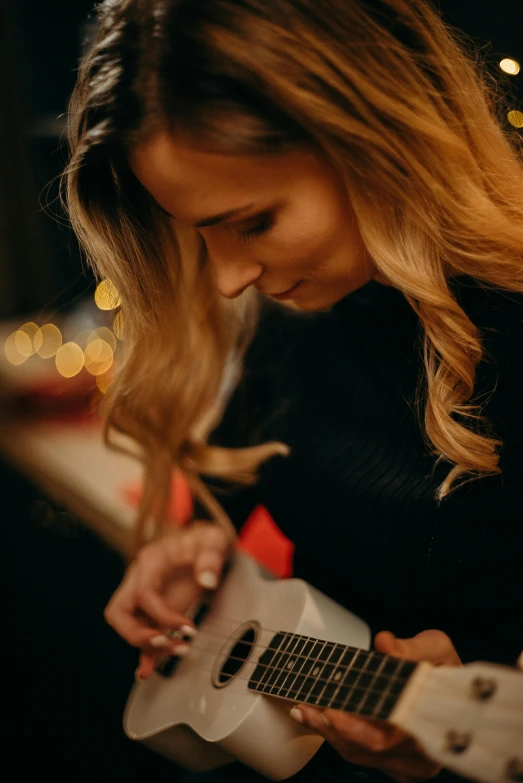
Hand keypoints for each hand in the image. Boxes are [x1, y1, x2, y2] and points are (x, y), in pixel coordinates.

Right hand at [104, 521, 234, 678]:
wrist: (205, 542)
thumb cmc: (206, 540)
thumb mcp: (213, 540)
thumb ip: (210, 558)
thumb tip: (207, 581)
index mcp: (151, 560)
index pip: (144, 593)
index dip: (163, 615)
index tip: (189, 629)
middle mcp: (139, 578)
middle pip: (118, 611)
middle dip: (137, 634)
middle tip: (166, 644)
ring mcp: (142, 595)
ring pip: (125, 625)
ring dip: (145, 645)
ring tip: (176, 652)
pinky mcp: (152, 610)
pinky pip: (140, 632)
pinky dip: (143, 652)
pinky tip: (147, 671)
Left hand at [290, 629, 461, 782]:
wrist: (458, 691)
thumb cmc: (447, 670)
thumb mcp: (436, 649)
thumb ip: (411, 648)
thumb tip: (384, 643)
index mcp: (435, 730)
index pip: (390, 738)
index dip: (357, 728)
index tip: (332, 711)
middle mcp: (422, 757)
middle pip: (368, 750)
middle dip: (332, 728)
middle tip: (305, 706)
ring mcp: (408, 766)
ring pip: (359, 755)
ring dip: (327, 732)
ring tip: (303, 710)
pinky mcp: (394, 766)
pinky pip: (359, 755)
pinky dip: (335, 736)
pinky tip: (316, 719)